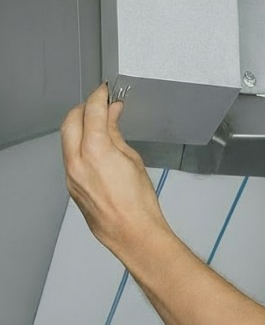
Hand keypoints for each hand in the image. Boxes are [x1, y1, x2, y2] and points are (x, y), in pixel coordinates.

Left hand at [61, 84, 169, 250]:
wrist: (133, 232)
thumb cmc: (138, 205)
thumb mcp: (133, 161)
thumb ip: (116, 135)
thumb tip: (111, 118)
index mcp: (95, 151)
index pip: (92, 112)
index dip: (99, 97)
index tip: (104, 92)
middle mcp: (77, 161)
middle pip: (71, 121)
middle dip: (83, 108)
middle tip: (99, 105)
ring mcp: (70, 174)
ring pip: (67, 138)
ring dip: (80, 126)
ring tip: (99, 125)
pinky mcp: (71, 185)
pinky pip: (70, 156)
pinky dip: (79, 145)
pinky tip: (95, 147)